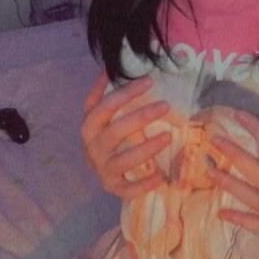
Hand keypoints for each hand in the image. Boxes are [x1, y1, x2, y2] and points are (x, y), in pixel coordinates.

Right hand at [80, 72, 170, 198]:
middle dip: (141, 117)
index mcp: (89, 127)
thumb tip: (109, 69)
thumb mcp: (100, 116)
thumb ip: (103, 95)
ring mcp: (102, 169)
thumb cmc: (105, 138)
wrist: (99, 170)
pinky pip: (128, 189)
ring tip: (168, 136)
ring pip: (123, 160)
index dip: (125, 94)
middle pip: (115, 131)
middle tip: (165, 105)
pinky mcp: (113, 187)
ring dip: (146, 148)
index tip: (149, 81)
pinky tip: (162, 176)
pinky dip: (144, 184)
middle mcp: (93, 148)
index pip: (104, 107)